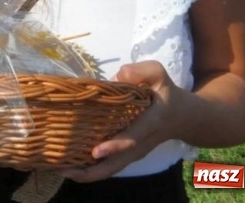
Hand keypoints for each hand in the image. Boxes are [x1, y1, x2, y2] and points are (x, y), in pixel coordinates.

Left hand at [62, 61, 176, 181]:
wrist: (183, 116)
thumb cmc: (166, 93)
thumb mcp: (159, 74)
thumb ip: (141, 71)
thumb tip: (117, 78)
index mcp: (150, 123)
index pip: (132, 138)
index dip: (115, 146)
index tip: (95, 152)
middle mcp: (141, 143)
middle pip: (117, 164)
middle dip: (92, 171)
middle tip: (64, 171)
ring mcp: (134, 152)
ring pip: (112, 169)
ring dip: (87, 173)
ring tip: (60, 170)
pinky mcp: (128, 154)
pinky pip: (110, 165)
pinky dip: (91, 169)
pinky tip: (69, 166)